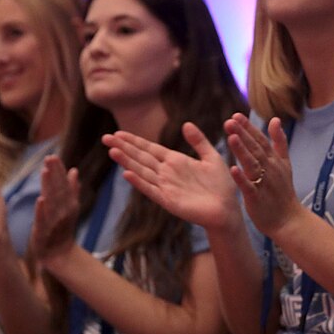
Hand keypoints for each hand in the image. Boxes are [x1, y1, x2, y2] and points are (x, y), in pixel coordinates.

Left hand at [29, 156, 79, 265]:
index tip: (53, 156)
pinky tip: (40, 200)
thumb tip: (74, 170)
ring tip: (45, 171)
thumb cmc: (63, 228)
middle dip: (54, 173)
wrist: (60, 253)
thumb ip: (72, 190)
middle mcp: (64, 210)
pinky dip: (42, 210)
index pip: (64, 184)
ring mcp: (55, 221)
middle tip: (50, 157)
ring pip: (52, 201)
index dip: (59, 170)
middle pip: (59, 189)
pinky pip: (43, 220)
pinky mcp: (44, 231)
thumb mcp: (71, 208)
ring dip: (49, 186)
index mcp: (69, 203)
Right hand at [104, 122, 241, 232]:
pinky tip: (127, 174)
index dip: (134, 141)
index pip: (150, 149)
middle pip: (141, 158)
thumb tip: (186, 124)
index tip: (118, 133)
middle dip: (124, 148)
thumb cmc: (221, 185)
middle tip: (105, 138)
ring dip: (127, 162)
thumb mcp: (211, 157)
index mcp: (175, 161)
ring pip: (142, 171)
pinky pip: (151, 190)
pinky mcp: (169, 201)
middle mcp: (167, 173)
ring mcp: (166, 187)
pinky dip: (139, 182)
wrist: (227, 210)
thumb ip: (198, 141)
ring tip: (112, 151)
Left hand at [223, 114, 303, 237]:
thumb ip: (279, 141)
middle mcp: (270, 169)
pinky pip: (249, 187)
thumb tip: (274, 119)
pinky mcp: (257, 198)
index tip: (236, 115)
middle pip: (255, 148)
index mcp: (274, 160)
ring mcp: (264, 183)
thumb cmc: (283, 191)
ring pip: (252, 164)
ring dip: (242, 151)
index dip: (249, 128)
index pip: (260, 140)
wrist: (288, 220)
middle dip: (243, 134)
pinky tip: (233, 169)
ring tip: (231, 137)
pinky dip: (242, 178)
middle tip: (230, 121)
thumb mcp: (285, 163)